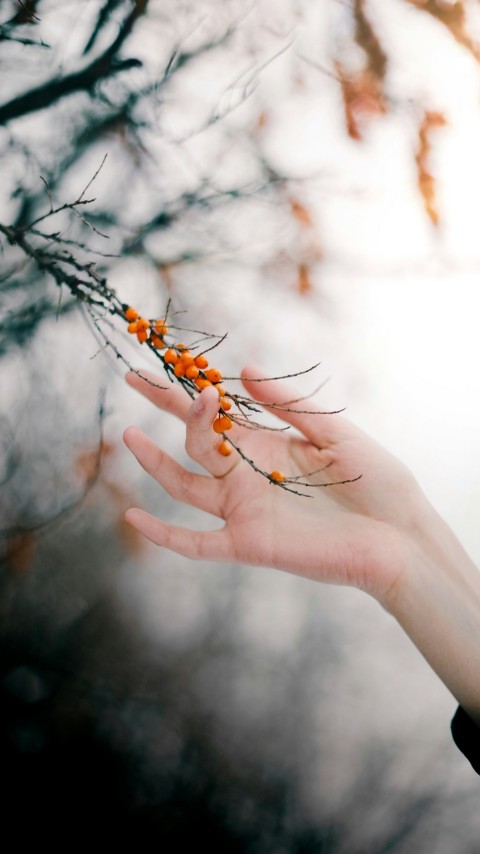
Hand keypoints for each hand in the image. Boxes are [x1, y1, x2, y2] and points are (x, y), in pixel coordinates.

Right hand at [123, 367, 428, 607]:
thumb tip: (245, 370)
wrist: (400, 535)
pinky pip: (196, 543)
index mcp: (266, 445)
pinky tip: (134, 517)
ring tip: (129, 434)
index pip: (217, 413)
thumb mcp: (335, 431)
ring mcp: (244, 510)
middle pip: (193, 440)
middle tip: (138, 378)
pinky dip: (164, 534)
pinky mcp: (247, 543)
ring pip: (185, 484)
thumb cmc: (376, 481)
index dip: (186, 390)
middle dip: (167, 408)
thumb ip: (289, 404)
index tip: (161, 364)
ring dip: (155, 462)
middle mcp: (247, 475)